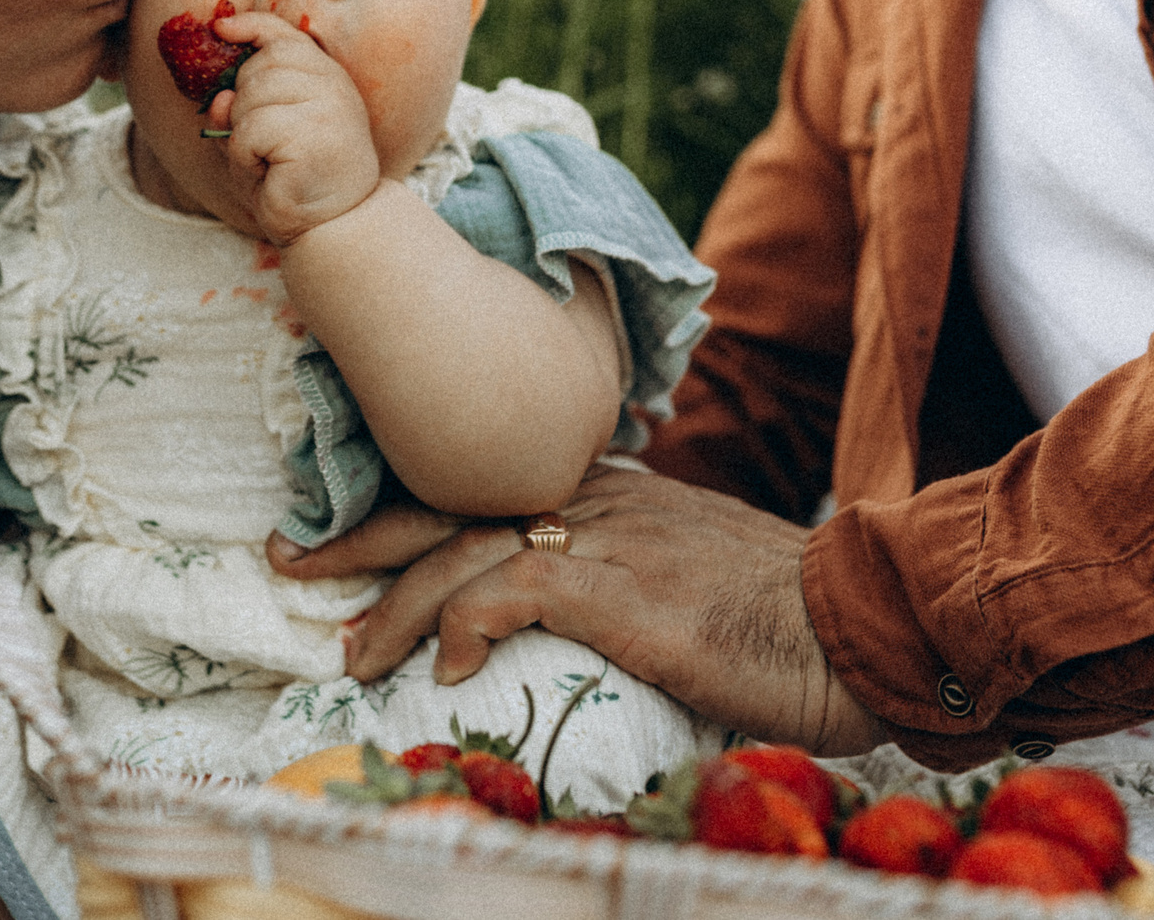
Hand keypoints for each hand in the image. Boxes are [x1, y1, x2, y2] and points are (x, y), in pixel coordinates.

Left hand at [206, 10, 379, 244]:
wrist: (332, 227)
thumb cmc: (295, 181)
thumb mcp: (259, 139)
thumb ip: (236, 112)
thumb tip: (219, 98)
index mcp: (325, 78)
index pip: (284, 36)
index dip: (249, 26)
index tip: (220, 28)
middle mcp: (332, 85)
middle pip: (260, 65)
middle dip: (242, 102)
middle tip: (259, 143)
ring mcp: (328, 106)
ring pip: (250, 97)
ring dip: (242, 134)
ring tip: (266, 161)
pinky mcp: (314, 133)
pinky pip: (250, 130)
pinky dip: (244, 155)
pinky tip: (268, 172)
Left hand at [274, 466, 884, 754]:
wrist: (864, 623)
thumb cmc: (785, 617)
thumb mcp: (691, 574)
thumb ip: (625, 573)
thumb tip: (566, 608)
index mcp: (609, 491)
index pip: (484, 485)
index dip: (406, 509)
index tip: (343, 535)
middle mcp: (597, 499)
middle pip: (450, 503)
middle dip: (361, 536)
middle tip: (290, 562)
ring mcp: (609, 538)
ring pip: (463, 554)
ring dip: (391, 606)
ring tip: (347, 653)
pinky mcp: (624, 589)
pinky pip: (512, 593)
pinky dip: (461, 623)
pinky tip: (436, 667)